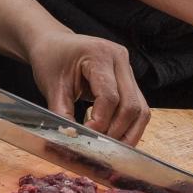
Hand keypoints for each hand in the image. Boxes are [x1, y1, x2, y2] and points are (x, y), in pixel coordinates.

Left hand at [25, 30, 149, 144]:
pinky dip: (128, 125)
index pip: (109, 97)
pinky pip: (137, 107)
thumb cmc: (51, 60)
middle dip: (117, 132)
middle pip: (132, 105)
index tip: (86, 136)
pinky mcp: (129, 80)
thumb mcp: (52, 85)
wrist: (54, 44)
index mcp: (100, 55)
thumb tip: (71, 139)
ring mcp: (127, 69)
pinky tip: (114, 136)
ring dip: (129, 133)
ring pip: (141, 109)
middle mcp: (120, 59)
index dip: (100, 122)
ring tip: (110, 148)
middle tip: (99, 148)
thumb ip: (61, 112)